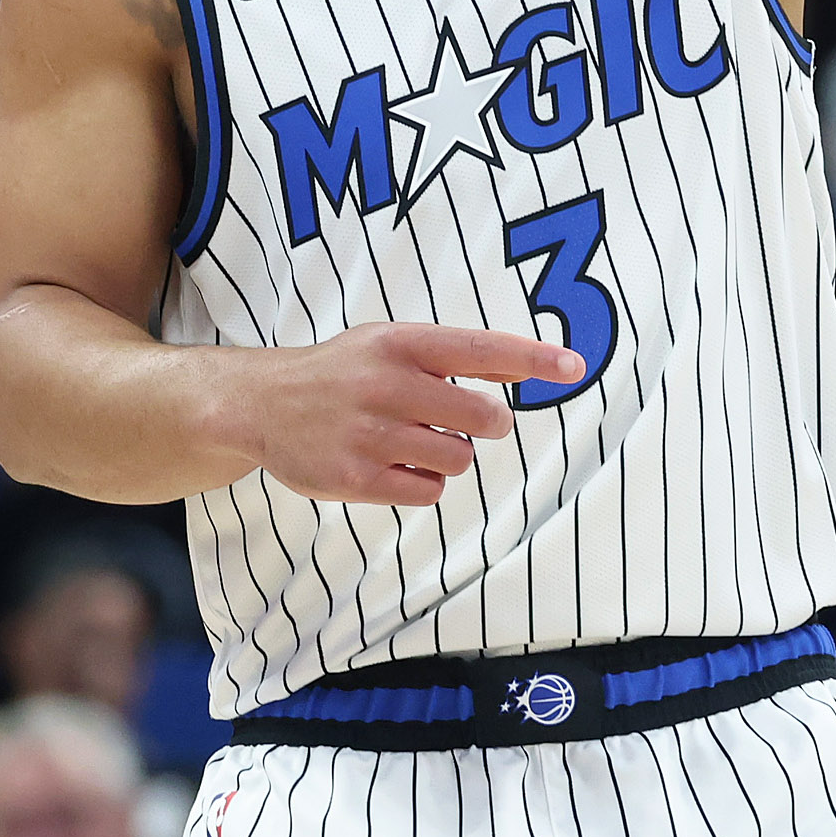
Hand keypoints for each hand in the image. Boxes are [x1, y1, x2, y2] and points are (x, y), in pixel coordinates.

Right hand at [228, 322, 583, 506]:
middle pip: (483, 417)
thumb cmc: (340, 371)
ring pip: (458, 458)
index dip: (533, 358)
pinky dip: (423, 484)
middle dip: (486, 423)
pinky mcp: (355, 479)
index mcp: (400, 344)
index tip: (575, 367)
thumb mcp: (389, 344)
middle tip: (459, 420)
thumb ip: (453, 356)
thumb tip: (520, 365)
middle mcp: (386, 384)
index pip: (482, 348)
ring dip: (449, 455)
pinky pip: (428, 492)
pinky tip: (393, 466)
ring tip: (412, 442)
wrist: (260, 403)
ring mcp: (369, 434)